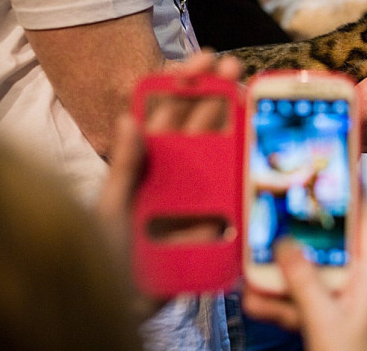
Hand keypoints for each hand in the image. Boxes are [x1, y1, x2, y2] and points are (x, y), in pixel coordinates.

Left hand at [96, 51, 242, 254]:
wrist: (123, 305)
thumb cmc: (104, 255)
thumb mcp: (111, 210)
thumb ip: (124, 168)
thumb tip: (128, 119)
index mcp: (148, 164)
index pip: (168, 116)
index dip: (184, 88)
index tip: (200, 62)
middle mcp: (176, 174)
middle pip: (201, 128)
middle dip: (216, 95)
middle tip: (234, 68)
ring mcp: (199, 196)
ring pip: (222, 154)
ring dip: (236, 125)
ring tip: (250, 95)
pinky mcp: (216, 222)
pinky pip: (234, 195)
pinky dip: (248, 172)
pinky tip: (262, 146)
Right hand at [241, 203, 366, 350]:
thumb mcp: (325, 318)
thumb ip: (303, 281)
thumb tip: (284, 245)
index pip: (364, 220)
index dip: (348, 193)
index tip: (329, 173)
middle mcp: (362, 284)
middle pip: (328, 247)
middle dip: (297, 238)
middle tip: (276, 216)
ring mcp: (346, 302)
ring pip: (310, 277)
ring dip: (280, 274)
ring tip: (253, 264)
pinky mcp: (331, 319)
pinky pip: (303, 302)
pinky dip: (280, 301)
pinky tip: (256, 299)